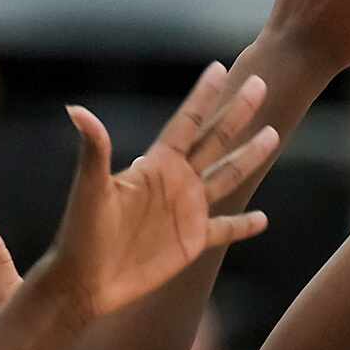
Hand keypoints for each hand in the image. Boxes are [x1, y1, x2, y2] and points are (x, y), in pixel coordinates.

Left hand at [24, 61, 281, 322]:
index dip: (203, 96)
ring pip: (227, 177)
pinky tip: (263, 219)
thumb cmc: (81, 234)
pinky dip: (243, 225)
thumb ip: (94, 149)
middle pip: (214, 140)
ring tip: (273, 134)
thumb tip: (76, 110)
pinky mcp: (190, 242)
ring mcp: (185, 211)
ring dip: (250, 157)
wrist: (85, 281)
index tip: (219, 68)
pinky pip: (224, 230)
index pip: (186, 122)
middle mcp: (175, 182)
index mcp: (156, 164)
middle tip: (259, 83)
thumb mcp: (89, 189)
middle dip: (236, 113)